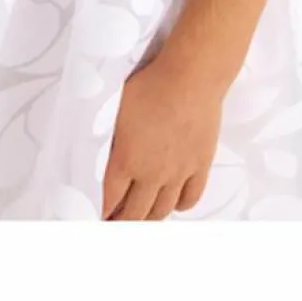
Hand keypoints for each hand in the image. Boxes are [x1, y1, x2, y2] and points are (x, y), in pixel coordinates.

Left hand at [102, 54, 224, 220]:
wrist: (190, 78)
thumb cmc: (152, 85)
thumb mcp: (116, 106)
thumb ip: (109, 134)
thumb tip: (101, 144)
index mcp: (126, 160)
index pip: (110, 199)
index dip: (104, 211)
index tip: (102, 216)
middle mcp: (151, 174)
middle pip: (135, 214)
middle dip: (123, 222)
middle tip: (119, 222)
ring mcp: (178, 173)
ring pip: (162, 211)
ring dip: (149, 218)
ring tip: (143, 215)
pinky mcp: (200, 166)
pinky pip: (190, 199)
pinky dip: (179, 206)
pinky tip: (173, 202)